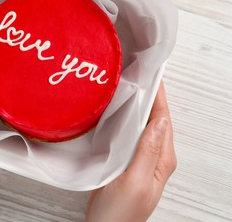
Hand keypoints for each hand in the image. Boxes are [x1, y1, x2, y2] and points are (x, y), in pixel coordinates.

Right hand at [86, 81, 176, 221]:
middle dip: (149, 96)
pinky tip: (118, 113)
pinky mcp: (127, 162)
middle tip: (138, 73)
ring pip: (143, 126)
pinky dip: (127, 119)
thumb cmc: (119, 213)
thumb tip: (159, 121)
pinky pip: (131, 134)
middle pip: (155, 120)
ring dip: (138, 106)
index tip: (152, 74)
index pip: (163, 120)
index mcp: (161, 160)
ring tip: (129, 86)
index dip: (159, 96)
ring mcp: (141, 159)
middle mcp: (154, 158)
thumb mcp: (134, 181)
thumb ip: (147, 151)